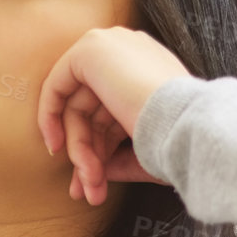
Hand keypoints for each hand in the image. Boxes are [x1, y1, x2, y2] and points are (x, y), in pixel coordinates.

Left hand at [37, 26, 192, 205]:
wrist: (186, 127)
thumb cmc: (177, 141)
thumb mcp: (143, 149)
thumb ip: (115, 155)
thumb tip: (93, 171)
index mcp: (151, 70)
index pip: (113, 109)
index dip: (99, 144)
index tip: (93, 178)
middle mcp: (132, 51)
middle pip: (93, 109)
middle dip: (87, 154)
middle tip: (89, 191)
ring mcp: (112, 45)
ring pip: (77, 106)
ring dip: (80, 150)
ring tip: (90, 184)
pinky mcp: (91, 49)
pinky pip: (57, 84)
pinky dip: (50, 117)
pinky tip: (57, 146)